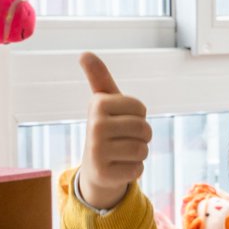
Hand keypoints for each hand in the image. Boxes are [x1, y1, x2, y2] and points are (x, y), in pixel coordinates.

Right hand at [77, 52, 151, 209]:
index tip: (122, 120)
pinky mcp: (104, 174)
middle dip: (142, 137)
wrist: (94, 167)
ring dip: (139, 154)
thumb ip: (99, 78)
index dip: (138, 117)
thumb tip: (83, 53)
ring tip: (122, 153)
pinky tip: (119, 167)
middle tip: (124, 140)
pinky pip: (138, 170)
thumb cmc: (107, 128)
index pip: (141, 109)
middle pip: (144, 130)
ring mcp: (98, 152)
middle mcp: (94, 126)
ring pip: (143, 150)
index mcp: (98, 104)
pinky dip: (134, 170)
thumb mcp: (105, 102)